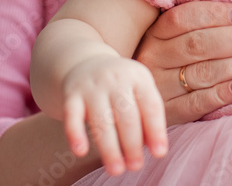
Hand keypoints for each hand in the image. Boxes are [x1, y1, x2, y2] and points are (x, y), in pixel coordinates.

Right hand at [62, 55, 166, 174]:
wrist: (85, 62)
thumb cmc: (121, 86)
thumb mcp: (138, 91)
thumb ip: (148, 116)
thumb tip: (155, 148)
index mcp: (139, 77)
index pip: (150, 105)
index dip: (156, 130)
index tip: (160, 153)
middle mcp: (116, 79)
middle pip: (127, 116)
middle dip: (132, 144)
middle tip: (136, 166)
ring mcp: (93, 87)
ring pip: (102, 121)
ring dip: (109, 148)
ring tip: (117, 170)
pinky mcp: (72, 95)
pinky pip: (72, 116)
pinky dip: (75, 134)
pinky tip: (81, 151)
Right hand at [133, 1, 231, 125]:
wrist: (134, 102)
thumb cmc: (168, 61)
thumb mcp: (172, 39)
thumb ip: (199, 27)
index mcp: (155, 33)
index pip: (183, 18)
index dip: (216, 14)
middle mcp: (154, 57)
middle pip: (198, 45)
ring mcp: (159, 87)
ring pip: (202, 73)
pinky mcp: (168, 113)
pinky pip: (198, 103)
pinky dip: (223, 93)